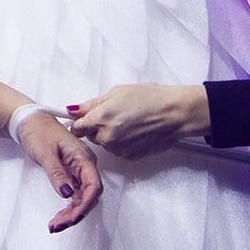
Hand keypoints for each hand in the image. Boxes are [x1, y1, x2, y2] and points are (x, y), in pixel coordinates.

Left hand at [15, 112, 102, 231]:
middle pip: (88, 196)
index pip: (93, 186)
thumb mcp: (45, 153)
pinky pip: (74, 194)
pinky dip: (67, 207)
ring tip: (55, 225)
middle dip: (76, 213)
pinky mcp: (71, 174)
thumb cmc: (38, 131)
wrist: (29, 121)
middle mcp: (85, 165)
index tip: (72, 218)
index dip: (85, 205)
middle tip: (58, 225)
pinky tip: (58, 216)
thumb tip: (67, 194)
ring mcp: (78, 170)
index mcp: (83, 158)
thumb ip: (57, 173)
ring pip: (81, 198)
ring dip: (71, 213)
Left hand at [66, 84, 210, 158]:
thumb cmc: (152, 99)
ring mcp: (119, 148)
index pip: (76, 127)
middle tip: (115, 115)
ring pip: (104, 143)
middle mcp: (108, 136)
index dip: (80, 122)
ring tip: (129, 122)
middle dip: (97, 127)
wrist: (176, 114)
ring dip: (110, 135)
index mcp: (102, 117)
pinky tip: (135, 131)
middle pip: (90, 136)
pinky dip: (122, 143)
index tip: (83, 118)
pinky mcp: (129, 156)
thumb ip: (91, 104)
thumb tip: (73, 109)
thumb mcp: (118, 92)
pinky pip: (117, 150)